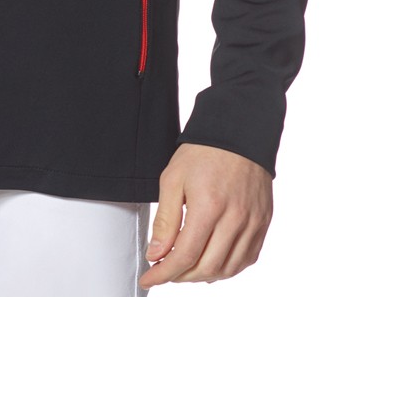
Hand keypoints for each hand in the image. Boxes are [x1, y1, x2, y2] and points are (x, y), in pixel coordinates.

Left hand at [138, 143, 272, 287]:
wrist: (239, 134)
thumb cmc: (204, 153)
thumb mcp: (173, 180)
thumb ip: (165, 221)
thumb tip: (156, 255)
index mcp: (209, 207)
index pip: (184, 256)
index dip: (163, 274)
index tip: (149, 279)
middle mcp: (235, 219)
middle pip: (206, 268)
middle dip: (180, 276)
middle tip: (165, 270)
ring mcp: (253, 223)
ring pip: (227, 269)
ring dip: (203, 276)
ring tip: (186, 268)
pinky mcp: (263, 223)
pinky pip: (246, 259)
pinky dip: (227, 268)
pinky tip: (212, 262)